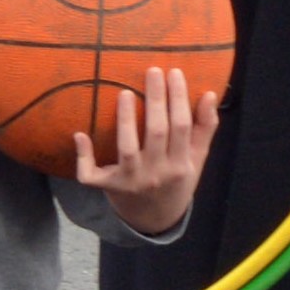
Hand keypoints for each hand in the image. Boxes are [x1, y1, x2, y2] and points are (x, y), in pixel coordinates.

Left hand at [73, 64, 220, 236]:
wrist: (155, 219)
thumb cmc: (176, 180)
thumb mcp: (196, 159)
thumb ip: (204, 128)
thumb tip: (209, 94)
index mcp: (181, 165)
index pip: (181, 126)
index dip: (178, 99)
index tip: (175, 72)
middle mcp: (156, 173)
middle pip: (156, 132)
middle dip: (155, 100)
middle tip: (152, 70)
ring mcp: (131, 181)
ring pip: (127, 148)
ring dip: (125, 120)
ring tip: (124, 92)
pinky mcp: (108, 187)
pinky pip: (92, 175)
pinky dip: (84, 156)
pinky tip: (80, 134)